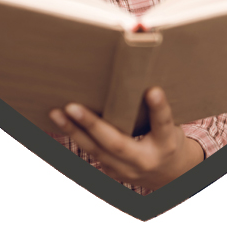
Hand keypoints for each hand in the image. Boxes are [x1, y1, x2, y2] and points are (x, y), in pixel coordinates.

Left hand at [49, 87, 203, 190]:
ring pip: (96, 150)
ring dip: (73, 131)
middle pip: (117, 144)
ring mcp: (125, 170)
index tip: (153, 90)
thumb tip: (145, 52)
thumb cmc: (167, 138)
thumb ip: (158, 103)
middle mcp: (144, 160)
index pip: (162, 124)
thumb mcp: (172, 122)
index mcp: (166, 143)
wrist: (167, 174)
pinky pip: (91, 151)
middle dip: (93, 125)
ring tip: (55, 112)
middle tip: (72, 107)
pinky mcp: (111, 171)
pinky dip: (75, 135)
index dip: (158, 107)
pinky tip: (60, 120)